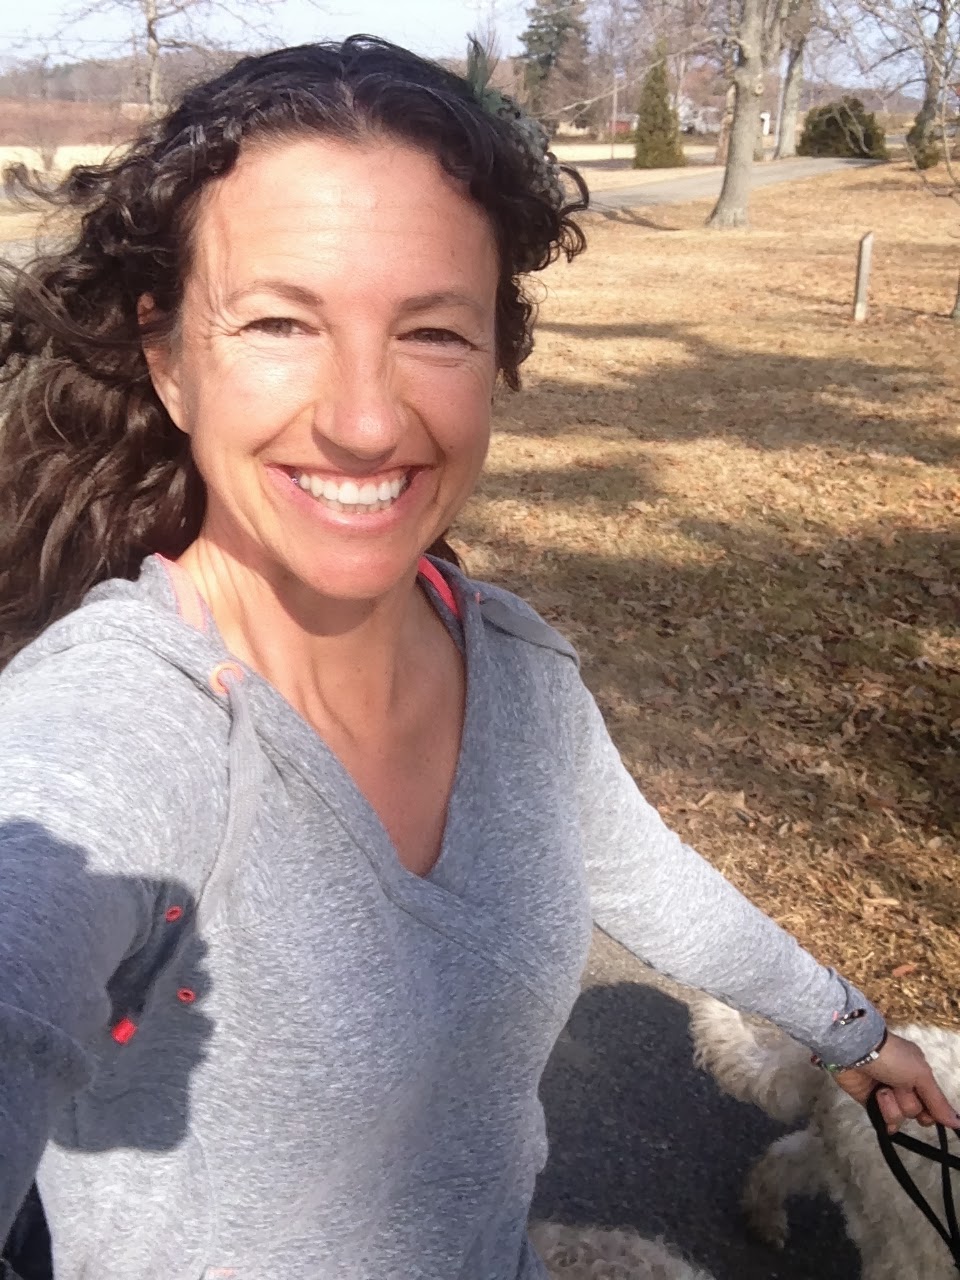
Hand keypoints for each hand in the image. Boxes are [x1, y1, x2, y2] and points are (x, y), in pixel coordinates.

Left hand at [834, 1031, 959, 1133]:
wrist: (856, 1052)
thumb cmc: (893, 1058)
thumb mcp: (921, 1075)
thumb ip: (937, 1101)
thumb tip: (957, 1123)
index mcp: (918, 1073)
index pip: (932, 1103)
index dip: (931, 1111)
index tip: (927, 1113)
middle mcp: (904, 1084)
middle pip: (916, 1111)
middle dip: (908, 1102)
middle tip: (899, 1088)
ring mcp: (886, 1093)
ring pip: (899, 1116)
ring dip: (891, 1104)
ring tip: (881, 1088)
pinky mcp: (869, 1101)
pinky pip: (883, 1120)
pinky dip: (883, 1117)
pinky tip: (878, 1106)